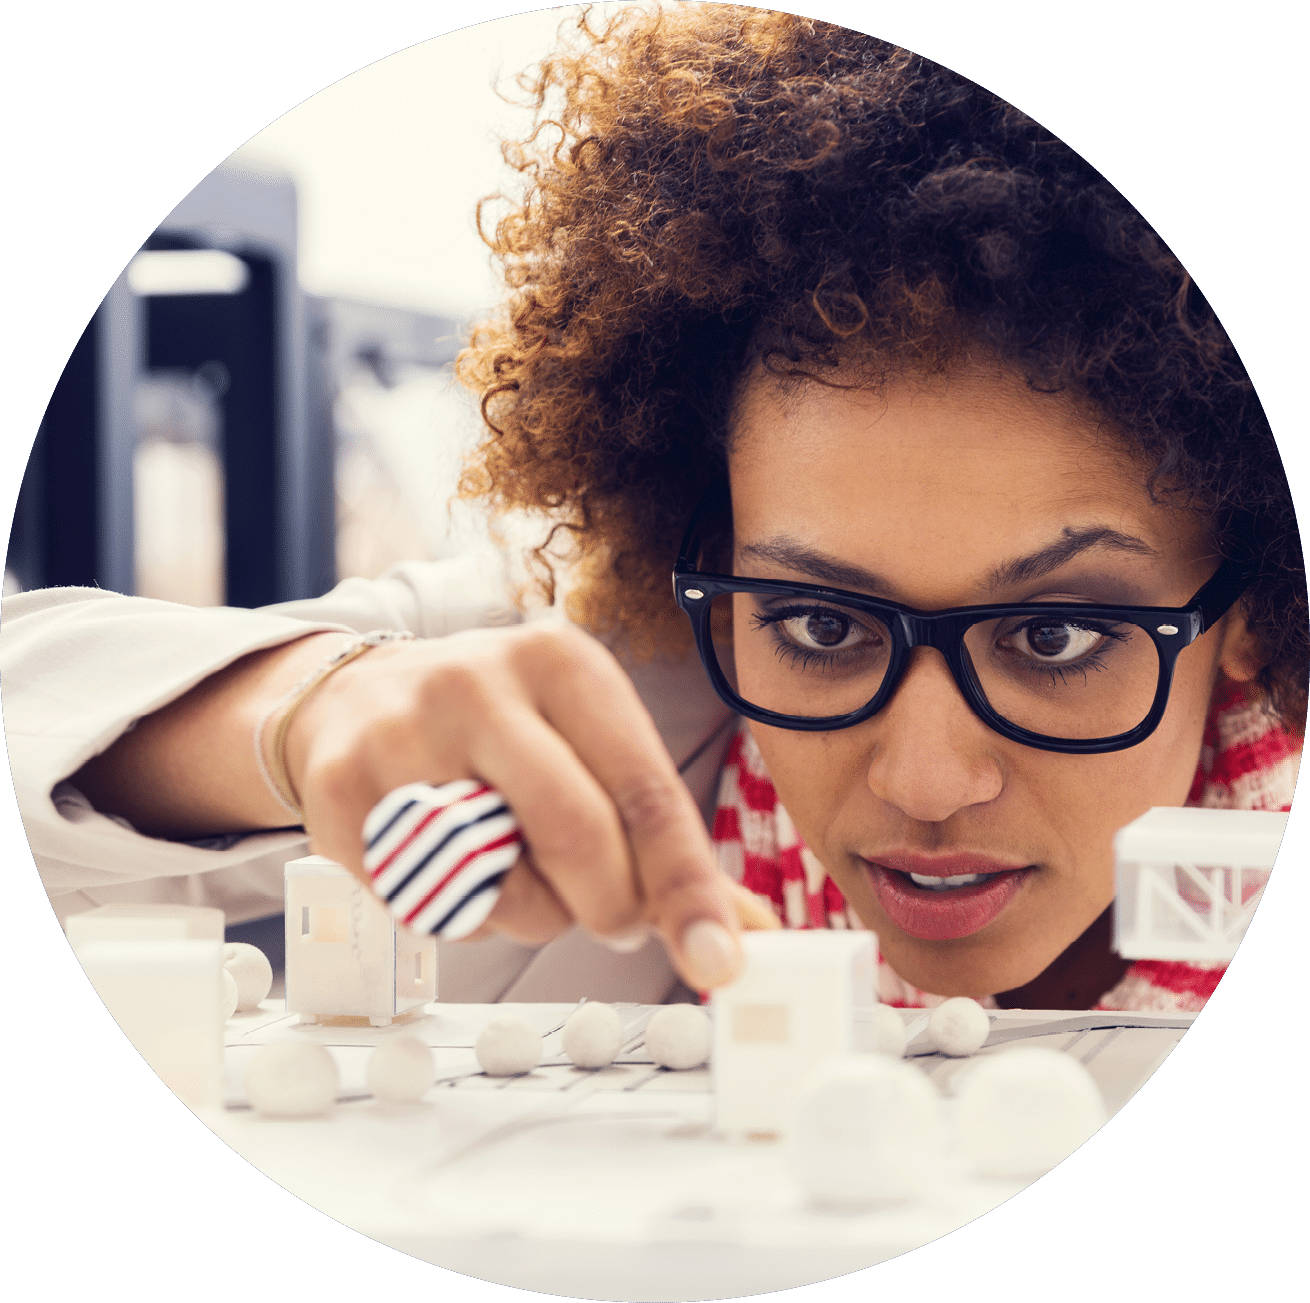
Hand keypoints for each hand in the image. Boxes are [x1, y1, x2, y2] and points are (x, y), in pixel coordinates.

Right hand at [280, 622, 749, 988]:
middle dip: (612, 907)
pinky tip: (454, 873)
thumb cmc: (499, 731)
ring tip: (519, 872)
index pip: (644, 787)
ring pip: (503, 889)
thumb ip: (660, 833)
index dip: (686, 884)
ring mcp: (400, 737)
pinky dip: (465, 921)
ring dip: (536, 917)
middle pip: (578, 838)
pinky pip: (431, 911)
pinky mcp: (343, 798)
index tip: (719, 957)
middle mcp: (478, 684)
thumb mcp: (586, 743)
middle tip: (616, 920)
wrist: (354, 702)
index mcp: (561, 661)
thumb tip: (745, 927)